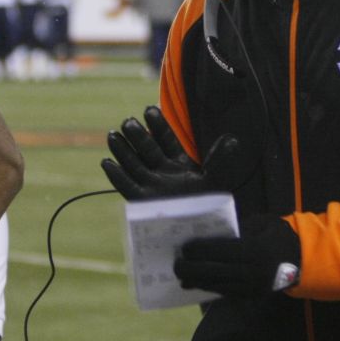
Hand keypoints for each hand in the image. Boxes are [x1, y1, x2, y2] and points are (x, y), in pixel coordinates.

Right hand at [101, 106, 242, 199]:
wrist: (200, 230)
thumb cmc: (207, 204)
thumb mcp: (216, 179)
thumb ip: (220, 159)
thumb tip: (232, 138)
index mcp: (178, 162)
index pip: (166, 139)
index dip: (158, 125)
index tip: (149, 110)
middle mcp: (162, 171)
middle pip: (147, 149)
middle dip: (138, 136)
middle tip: (128, 121)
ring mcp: (151, 185)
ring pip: (133, 164)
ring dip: (122, 150)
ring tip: (112, 135)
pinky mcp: (142, 201)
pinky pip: (126, 186)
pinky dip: (116, 175)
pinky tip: (107, 162)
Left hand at [174, 215, 301, 296]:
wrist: (303, 261)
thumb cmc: (278, 236)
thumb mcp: (261, 224)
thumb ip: (239, 228)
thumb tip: (213, 234)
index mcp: (254, 250)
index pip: (220, 252)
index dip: (200, 251)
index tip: (184, 248)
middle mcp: (251, 271)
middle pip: (215, 272)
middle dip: (192, 269)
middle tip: (176, 265)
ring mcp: (251, 286)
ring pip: (218, 285)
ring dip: (197, 282)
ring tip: (181, 277)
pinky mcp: (251, 295)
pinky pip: (226, 293)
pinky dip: (210, 288)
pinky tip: (197, 285)